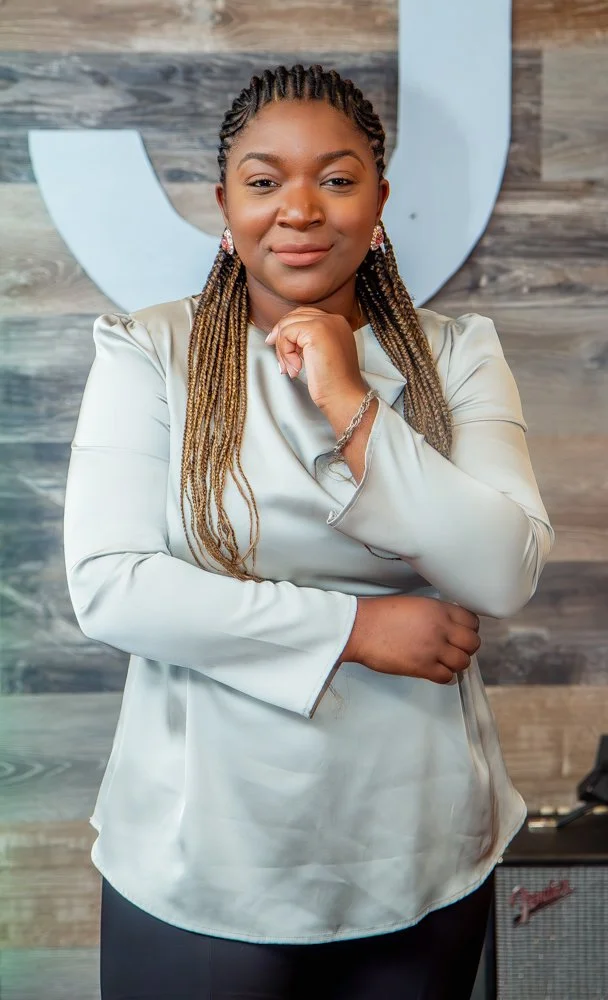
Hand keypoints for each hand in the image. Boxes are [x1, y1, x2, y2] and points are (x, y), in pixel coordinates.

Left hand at [264, 306, 366, 409]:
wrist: (344, 397)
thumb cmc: (333, 383)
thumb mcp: (319, 354)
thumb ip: (306, 340)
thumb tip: (279, 334)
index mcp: (337, 323)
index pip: (304, 315)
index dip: (288, 330)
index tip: (278, 347)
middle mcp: (333, 319)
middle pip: (294, 317)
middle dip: (281, 338)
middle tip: (281, 361)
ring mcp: (325, 323)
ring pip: (287, 326)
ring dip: (283, 350)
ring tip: (290, 369)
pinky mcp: (315, 331)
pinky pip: (286, 334)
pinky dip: (285, 353)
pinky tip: (296, 369)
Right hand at [340, 595, 480, 683]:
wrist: (360, 628)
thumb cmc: (380, 615)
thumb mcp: (415, 604)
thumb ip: (435, 614)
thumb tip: (448, 627)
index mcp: (439, 609)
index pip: (472, 621)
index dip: (469, 629)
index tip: (461, 633)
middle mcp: (440, 628)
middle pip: (472, 643)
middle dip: (466, 648)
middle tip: (455, 649)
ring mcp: (433, 648)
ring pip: (463, 662)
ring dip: (456, 663)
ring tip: (444, 662)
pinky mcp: (422, 667)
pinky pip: (446, 677)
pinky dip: (444, 676)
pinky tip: (435, 671)